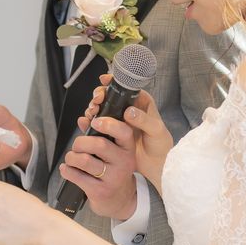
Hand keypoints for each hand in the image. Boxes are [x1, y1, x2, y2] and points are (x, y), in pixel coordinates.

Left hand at [62, 104, 137, 219]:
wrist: (121, 199)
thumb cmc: (113, 168)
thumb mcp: (113, 150)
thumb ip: (98, 133)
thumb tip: (82, 120)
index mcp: (128, 148)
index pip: (124, 132)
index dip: (108, 124)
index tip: (94, 122)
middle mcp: (124, 162)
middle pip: (99, 144)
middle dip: (80, 142)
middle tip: (76, 146)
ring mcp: (113, 178)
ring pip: (86, 161)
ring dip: (71, 157)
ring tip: (70, 158)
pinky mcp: (100, 191)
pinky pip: (78, 177)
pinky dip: (67, 170)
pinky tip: (66, 169)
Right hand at [80, 75, 172, 194]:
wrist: (155, 164)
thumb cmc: (160, 144)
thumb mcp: (156, 130)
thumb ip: (144, 120)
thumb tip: (129, 111)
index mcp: (140, 102)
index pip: (125, 87)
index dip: (113, 82)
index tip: (104, 80)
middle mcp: (127, 108)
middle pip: (110, 96)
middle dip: (100, 95)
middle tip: (96, 100)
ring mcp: (118, 120)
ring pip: (102, 108)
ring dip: (93, 108)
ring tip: (91, 112)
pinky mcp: (111, 132)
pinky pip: (98, 124)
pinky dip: (89, 121)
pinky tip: (84, 122)